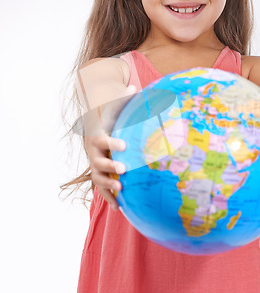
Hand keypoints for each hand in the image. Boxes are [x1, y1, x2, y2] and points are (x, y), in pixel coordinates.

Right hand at [84, 84, 136, 211]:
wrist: (93, 130)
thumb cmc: (108, 117)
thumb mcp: (113, 107)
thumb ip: (122, 98)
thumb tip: (133, 85)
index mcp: (97, 136)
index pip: (102, 140)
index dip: (111, 143)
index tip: (124, 145)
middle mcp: (93, 152)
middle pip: (98, 161)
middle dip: (110, 165)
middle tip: (124, 168)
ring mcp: (94, 166)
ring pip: (98, 178)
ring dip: (108, 184)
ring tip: (122, 189)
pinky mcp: (99, 176)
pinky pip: (102, 190)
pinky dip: (109, 198)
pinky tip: (120, 208)